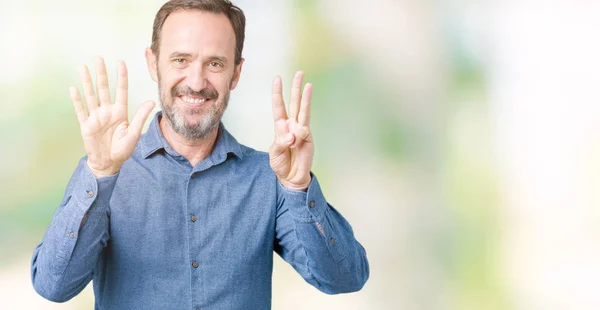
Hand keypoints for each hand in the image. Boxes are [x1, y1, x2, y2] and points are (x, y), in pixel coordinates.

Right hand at [70, 56, 154, 176]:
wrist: (109, 162)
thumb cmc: (123, 149)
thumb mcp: (134, 132)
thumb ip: (141, 116)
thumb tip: (151, 101)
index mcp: (120, 112)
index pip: (121, 90)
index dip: (121, 76)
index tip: (120, 62)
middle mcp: (107, 111)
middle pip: (103, 88)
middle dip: (101, 73)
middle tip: (98, 58)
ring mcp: (95, 117)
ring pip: (90, 95)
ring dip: (86, 82)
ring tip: (83, 67)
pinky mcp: (86, 125)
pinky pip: (81, 110)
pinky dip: (77, 100)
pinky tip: (74, 88)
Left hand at [269, 71, 313, 190]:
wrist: (291, 177)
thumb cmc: (281, 164)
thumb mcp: (274, 153)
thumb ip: (281, 142)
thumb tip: (293, 135)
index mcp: (281, 126)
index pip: (279, 106)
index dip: (278, 93)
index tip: (277, 79)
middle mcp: (292, 125)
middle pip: (295, 102)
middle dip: (296, 88)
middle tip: (299, 73)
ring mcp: (301, 131)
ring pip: (304, 110)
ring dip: (306, 97)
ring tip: (309, 84)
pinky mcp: (308, 138)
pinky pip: (304, 131)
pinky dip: (298, 136)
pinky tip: (295, 144)